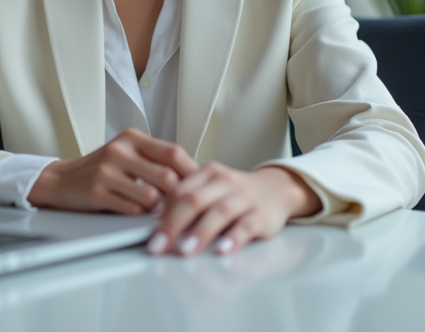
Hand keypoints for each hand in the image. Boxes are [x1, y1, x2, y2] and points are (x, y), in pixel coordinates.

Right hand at [28, 128, 198, 213]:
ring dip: (160, 209)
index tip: (201, 187)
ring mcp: (106, 171)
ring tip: (162, 213)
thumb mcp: (128, 155)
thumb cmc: (102, 170)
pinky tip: (139, 215)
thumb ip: (155, 161)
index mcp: (132, 138)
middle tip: (185, 208)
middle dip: (179, 196)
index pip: (173, 153)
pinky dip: (140, 216)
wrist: (61, 180)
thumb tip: (195, 177)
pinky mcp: (96, 192)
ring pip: (151, 196)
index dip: (192, 172)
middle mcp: (119, 150)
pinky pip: (131, 209)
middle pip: (167, 176)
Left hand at [147, 164, 320, 256]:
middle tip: (158, 246)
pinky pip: (246, 225)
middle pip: (194, 200)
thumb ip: (186, 199)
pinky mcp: (261, 215)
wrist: (276, 189)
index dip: (162, 212)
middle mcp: (225, 181)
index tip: (148, 232)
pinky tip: (222, 250)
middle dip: (173, 224)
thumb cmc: (235, 193)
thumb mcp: (210, 188)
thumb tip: (156, 221)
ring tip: (185, 250)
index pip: (179, 190)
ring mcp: (244, 197)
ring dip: (200, 232)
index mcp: (207, 173)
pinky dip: (233, 238)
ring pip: (220, 212)